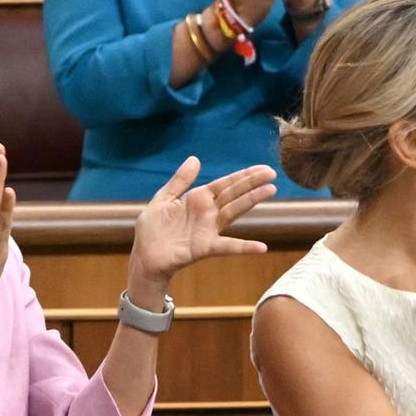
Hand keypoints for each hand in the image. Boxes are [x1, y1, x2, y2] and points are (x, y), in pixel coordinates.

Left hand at [128, 158, 275, 288]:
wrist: (144, 256)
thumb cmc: (153, 229)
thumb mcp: (163, 199)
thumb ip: (179, 181)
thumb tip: (195, 159)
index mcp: (198, 199)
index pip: (225, 183)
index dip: (243, 175)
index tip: (263, 168)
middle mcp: (208, 213)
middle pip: (234, 194)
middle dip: (252, 183)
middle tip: (272, 174)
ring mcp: (208, 230)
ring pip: (233, 212)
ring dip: (252, 201)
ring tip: (270, 191)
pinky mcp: (204, 247)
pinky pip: (227, 247)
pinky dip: (244, 247)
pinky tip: (261, 247)